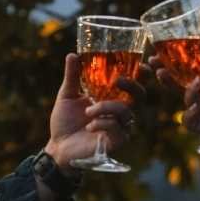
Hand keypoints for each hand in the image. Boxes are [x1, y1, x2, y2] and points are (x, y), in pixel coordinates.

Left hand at [44, 53, 144, 171]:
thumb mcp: (67, 95)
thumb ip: (72, 75)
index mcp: (112, 98)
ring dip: (106, 107)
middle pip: (140, 96)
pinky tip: (89, 125)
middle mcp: (120, 111)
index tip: (141, 64)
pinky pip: (117, 128)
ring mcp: (120, 127)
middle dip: (132, 86)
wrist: (58, 146)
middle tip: (118, 80)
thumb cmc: (65, 121)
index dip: (141, 74)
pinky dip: (102, 123)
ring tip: (88, 111)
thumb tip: (72, 54)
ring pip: (126, 111)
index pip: (133, 84)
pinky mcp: (116, 142)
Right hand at [158, 31, 199, 137]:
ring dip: (185, 92)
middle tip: (157, 67)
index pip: (180, 68)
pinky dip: (190, 113)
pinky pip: (189, 121)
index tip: (156, 53)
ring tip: (197, 83)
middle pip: (175, 84)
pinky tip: (197, 106)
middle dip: (163, 76)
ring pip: (183, 100)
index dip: (167, 62)